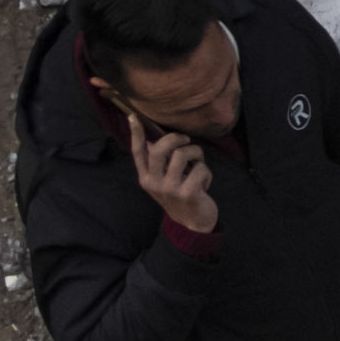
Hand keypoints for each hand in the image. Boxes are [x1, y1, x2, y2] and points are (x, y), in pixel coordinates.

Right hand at [126, 121, 221, 239]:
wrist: (192, 223)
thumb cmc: (180, 194)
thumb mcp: (164, 180)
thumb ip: (159, 163)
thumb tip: (153, 139)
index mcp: (146, 177)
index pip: (138, 152)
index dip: (135, 134)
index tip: (133, 116)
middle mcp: (154, 183)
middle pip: (159, 149)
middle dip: (176, 138)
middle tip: (186, 141)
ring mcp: (169, 189)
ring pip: (181, 155)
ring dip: (196, 153)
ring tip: (198, 163)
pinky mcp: (187, 194)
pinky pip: (199, 169)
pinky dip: (206, 171)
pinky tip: (204, 182)